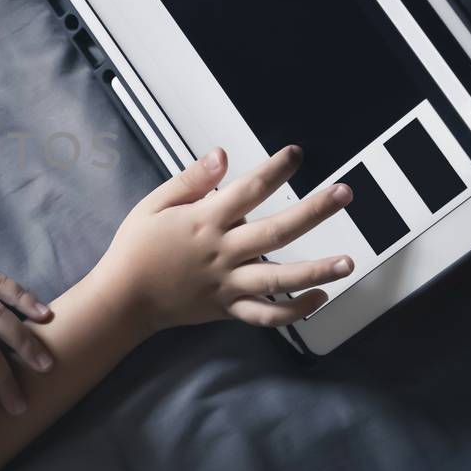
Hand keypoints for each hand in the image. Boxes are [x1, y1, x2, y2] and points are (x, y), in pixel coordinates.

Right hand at [87, 145, 354, 336]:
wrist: (123, 299)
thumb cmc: (136, 248)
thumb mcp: (153, 205)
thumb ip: (190, 180)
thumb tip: (222, 155)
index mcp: (204, 222)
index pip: (248, 190)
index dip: (275, 170)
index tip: (296, 154)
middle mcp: (222, 252)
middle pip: (277, 232)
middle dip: (314, 211)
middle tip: (344, 194)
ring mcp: (228, 283)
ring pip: (280, 279)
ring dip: (317, 271)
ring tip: (348, 262)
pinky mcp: (228, 308)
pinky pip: (267, 315)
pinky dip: (295, 311)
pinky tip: (320, 298)